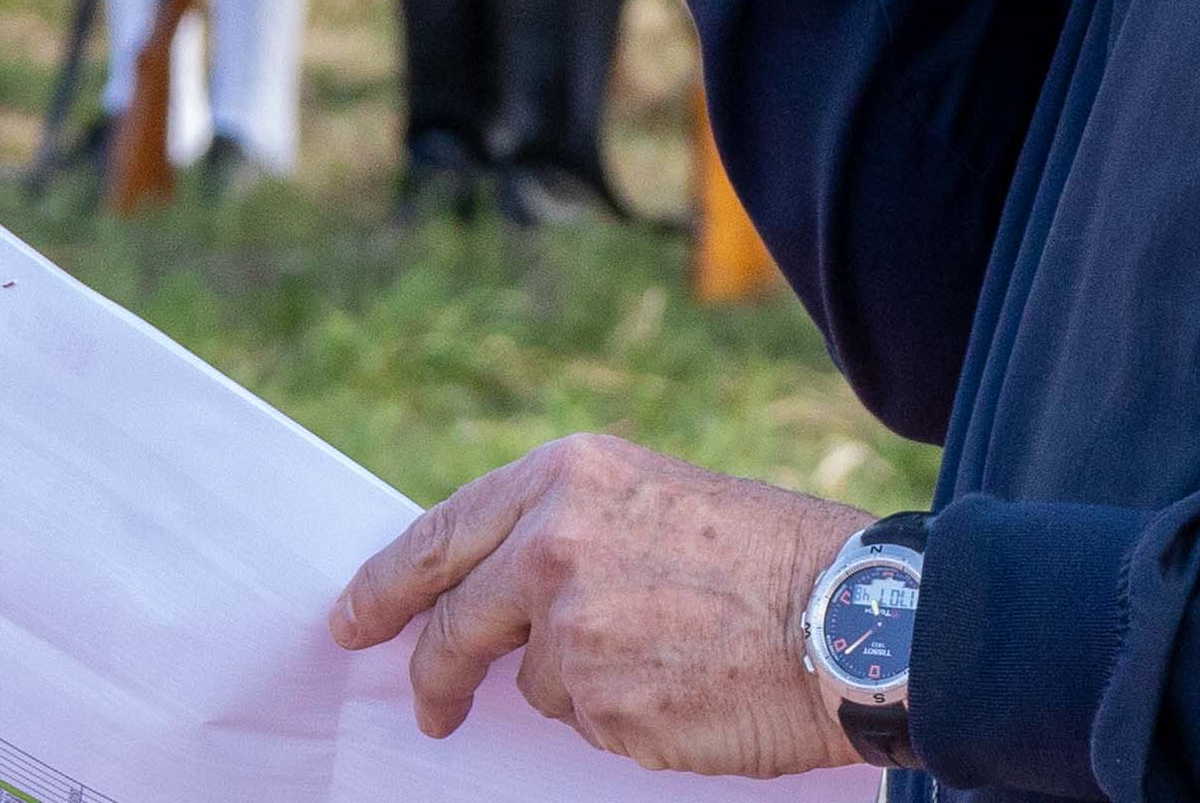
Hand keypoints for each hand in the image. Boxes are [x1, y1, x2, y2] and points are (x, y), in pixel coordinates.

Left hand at [330, 436, 859, 772]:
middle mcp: (549, 545)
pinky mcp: (599, 702)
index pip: (438, 536)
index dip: (385, 586)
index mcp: (561, 477)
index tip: (352, 620)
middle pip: (452, 623)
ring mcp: (570, 629)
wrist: (848, 612)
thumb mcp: (647, 497)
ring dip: (572, 684)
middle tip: (424, 705)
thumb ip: (560, 530)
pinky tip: (676, 687)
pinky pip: (582, 721)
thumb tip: (488, 591)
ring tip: (662, 656)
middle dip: (429, 671)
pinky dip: (617, 714)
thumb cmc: (761, 555)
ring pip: (530, 679)